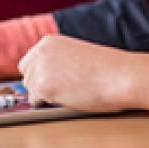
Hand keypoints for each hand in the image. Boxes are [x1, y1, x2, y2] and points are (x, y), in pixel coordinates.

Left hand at [17, 34, 148, 113]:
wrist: (121, 76)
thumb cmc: (107, 69)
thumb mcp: (76, 55)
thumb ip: (58, 61)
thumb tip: (47, 78)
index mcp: (48, 42)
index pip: (29, 62)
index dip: (40, 75)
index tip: (51, 83)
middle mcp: (39, 52)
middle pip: (27, 76)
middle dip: (39, 85)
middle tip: (61, 92)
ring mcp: (39, 69)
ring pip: (31, 90)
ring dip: (46, 96)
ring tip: (71, 94)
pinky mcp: (42, 87)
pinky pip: (36, 102)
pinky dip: (49, 105)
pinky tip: (68, 100)